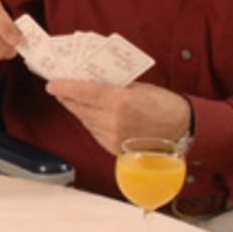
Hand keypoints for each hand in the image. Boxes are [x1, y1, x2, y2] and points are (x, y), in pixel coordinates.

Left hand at [46, 79, 190, 153]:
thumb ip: (111, 87)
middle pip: (79, 107)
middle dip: (67, 97)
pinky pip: (93, 131)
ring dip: (78, 109)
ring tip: (72, 99)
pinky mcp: (113, 148)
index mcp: (118, 101)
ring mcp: (112, 136)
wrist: (180, 129)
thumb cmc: (162, 104)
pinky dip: (90, 121)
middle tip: (58, 88)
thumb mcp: (136, 87)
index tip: (52, 84)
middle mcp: (112, 120)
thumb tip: (89, 83)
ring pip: (84, 120)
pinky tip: (90, 114)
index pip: (82, 92)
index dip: (64, 87)